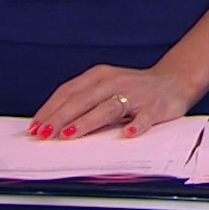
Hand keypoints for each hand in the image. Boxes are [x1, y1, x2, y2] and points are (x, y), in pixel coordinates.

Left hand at [28, 63, 198, 140]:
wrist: (173, 81)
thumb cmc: (131, 89)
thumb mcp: (105, 87)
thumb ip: (82, 100)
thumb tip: (51, 123)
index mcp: (99, 75)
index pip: (69, 91)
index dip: (50, 109)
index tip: (35, 126)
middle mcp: (115, 81)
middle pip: (83, 100)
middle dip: (61, 117)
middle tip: (45, 134)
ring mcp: (136, 94)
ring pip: (108, 108)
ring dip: (87, 122)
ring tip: (70, 134)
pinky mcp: (155, 107)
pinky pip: (144, 117)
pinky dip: (136, 125)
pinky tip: (127, 134)